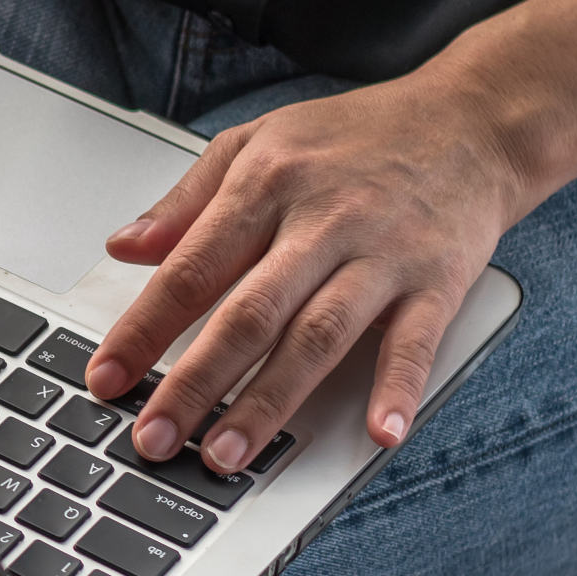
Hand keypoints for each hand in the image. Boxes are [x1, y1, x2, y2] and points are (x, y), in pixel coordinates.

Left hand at [86, 73, 529, 472]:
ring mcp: (381, 255)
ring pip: (317, 337)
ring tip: (228, 454)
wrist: (472, 120)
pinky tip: (378, 434)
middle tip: (154, 437)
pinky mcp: (439, 280)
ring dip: (270, 402)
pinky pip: (415, 341)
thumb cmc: (353, 137)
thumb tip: (123, 246)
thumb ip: (185, 202)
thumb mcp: (255, 143)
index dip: (143, 329)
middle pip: (247, 314)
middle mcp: (321, 223)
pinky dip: (398, 388)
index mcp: (264, 186)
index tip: (105, 378)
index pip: (189, 269)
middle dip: (194, 383)